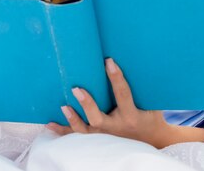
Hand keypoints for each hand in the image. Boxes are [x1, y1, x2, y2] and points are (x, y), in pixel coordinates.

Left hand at [46, 58, 173, 147]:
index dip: (116, 77)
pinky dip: (63, 131)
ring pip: (87, 131)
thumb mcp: (151, 103)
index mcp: (131, 115)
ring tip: (63, 106)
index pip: (123, 94)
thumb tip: (130, 61)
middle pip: (99, 118)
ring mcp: (106, 137)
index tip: (108, 61)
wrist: (152, 141)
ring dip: (74, 119)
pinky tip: (51, 124)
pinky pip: (79, 137)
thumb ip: (140, 87)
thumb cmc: (150, 116)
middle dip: (87, 104)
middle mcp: (117, 128)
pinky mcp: (98, 141)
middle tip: (76, 89)